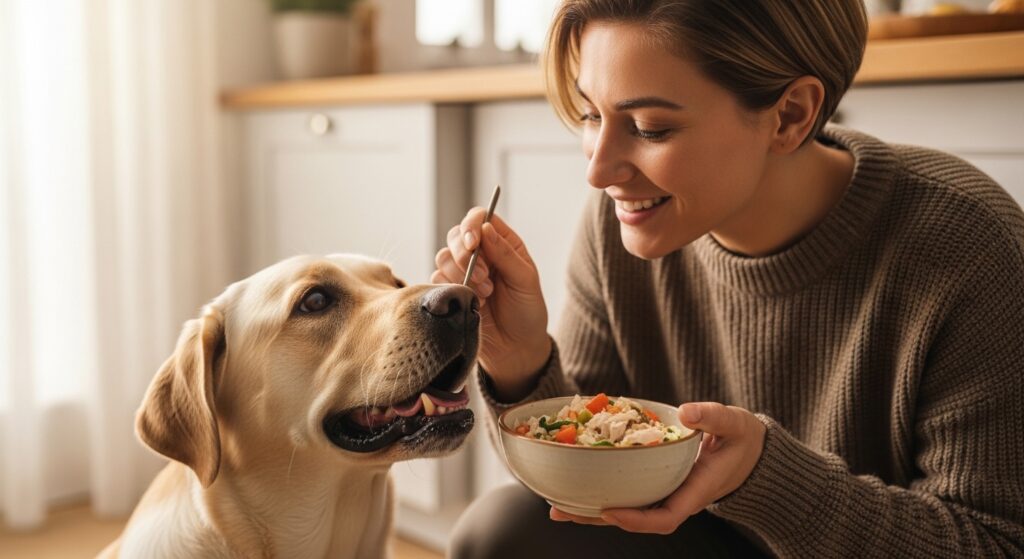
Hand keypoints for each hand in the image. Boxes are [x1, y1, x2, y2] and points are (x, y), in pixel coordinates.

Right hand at [432, 209, 550, 399]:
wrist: (516, 349)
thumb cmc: (527, 313)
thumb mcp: (525, 280)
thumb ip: (505, 253)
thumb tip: (485, 228)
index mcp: (502, 243)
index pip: (479, 218)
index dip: (471, 225)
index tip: (473, 243)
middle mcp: (481, 254)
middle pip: (456, 235)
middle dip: (464, 254)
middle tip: (485, 275)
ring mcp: (463, 272)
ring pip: (443, 257)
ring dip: (461, 274)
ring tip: (486, 293)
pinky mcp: (449, 291)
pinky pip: (437, 279)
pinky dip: (452, 289)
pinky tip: (474, 302)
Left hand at [550, 402, 766, 533]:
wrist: (751, 450)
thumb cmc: (743, 439)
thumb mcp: (734, 424)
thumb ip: (712, 417)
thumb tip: (686, 412)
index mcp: (695, 491)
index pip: (664, 518)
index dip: (636, 520)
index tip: (610, 511)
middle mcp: (676, 497)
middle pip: (634, 519)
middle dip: (597, 518)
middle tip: (561, 510)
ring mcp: (665, 492)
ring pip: (625, 508)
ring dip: (591, 509)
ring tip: (556, 504)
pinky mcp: (657, 482)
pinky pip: (627, 491)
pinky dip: (600, 490)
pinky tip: (576, 483)